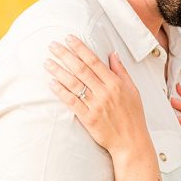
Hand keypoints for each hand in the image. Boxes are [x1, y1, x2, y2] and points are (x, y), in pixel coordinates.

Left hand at [46, 36, 145, 153]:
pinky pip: (72, 102)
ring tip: (47, 62)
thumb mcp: (133, 91)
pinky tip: (52, 83)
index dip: (81, 49)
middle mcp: (105, 93)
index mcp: (116, 84)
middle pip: (81, 69)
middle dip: (66, 55)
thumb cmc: (133, 116)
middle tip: (52, 46)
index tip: (69, 39)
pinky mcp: (88, 118)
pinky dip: (61, 92)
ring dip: (59, 71)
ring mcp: (96, 105)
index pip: (95, 62)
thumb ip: (121, 72)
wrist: (131, 142)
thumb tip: (113, 54)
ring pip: (74, 84)